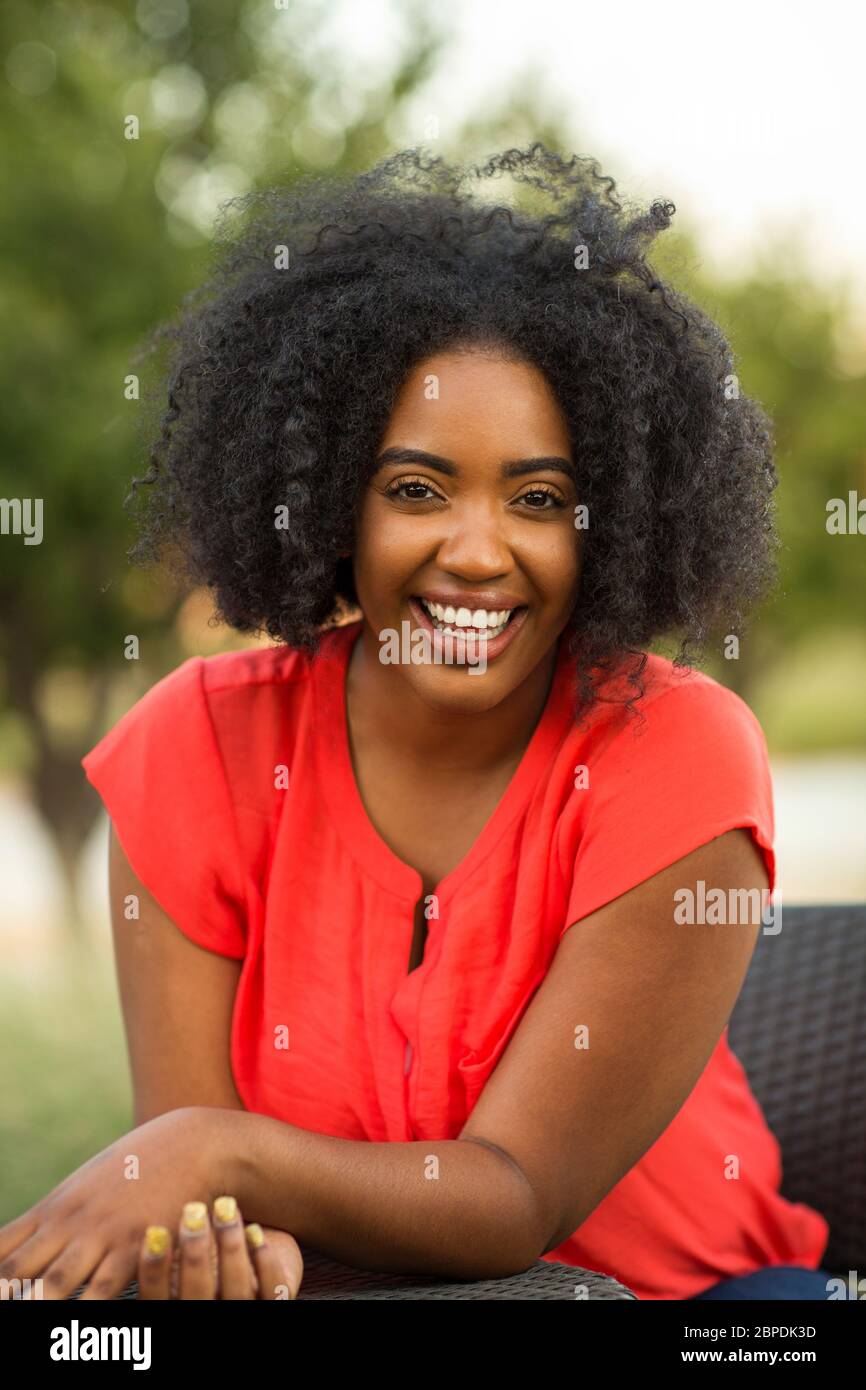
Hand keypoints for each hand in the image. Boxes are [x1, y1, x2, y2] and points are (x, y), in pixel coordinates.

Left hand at [0, 1106, 233, 1300]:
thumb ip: (57, 1216)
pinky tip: (79, 1327)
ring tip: (24, 1310)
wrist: (190, 1142)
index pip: (2, 1247)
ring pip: (55, 1283)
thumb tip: (24, 1243)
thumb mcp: (87, 1184)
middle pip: (18, 1269)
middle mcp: (70, 1223)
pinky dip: (88, 1309)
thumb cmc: (137, 1166)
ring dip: (36, 1301)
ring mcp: (101, 1236)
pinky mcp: (135, 1248)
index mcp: (54, 1209)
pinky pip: (105, 1290)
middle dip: (1, 1292)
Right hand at [136, 1199, 303, 1298]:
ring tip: (225, 1206)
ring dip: (230, 1246)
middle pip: (196, 1296)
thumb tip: (109, 1192)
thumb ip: (142, 1239)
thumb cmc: (194, 1251)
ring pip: (235, 1291)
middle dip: (195, 1253)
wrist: (242, 1260)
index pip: (155, 1299)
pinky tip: (255, 1230)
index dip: (154, 1269)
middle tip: (192, 1211)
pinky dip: (264, 1260)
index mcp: (170, 1308)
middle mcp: (202, 1313)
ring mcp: (239, 1310)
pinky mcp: (270, 1301)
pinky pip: (272, 1289)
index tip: (154, 1230)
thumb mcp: (167, 1250)